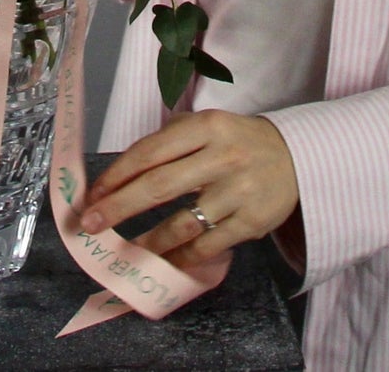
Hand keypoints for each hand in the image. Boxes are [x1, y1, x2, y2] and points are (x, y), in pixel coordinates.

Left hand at [79, 109, 299, 271]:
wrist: (296, 158)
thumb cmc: (237, 141)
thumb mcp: (206, 126)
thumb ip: (169, 143)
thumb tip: (121, 174)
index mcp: (205, 127)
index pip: (151, 152)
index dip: (118, 174)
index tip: (94, 193)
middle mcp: (221, 157)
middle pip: (159, 186)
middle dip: (120, 207)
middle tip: (92, 223)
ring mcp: (237, 192)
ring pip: (182, 223)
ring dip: (148, 240)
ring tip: (126, 250)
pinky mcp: (251, 222)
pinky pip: (208, 246)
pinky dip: (182, 257)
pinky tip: (165, 262)